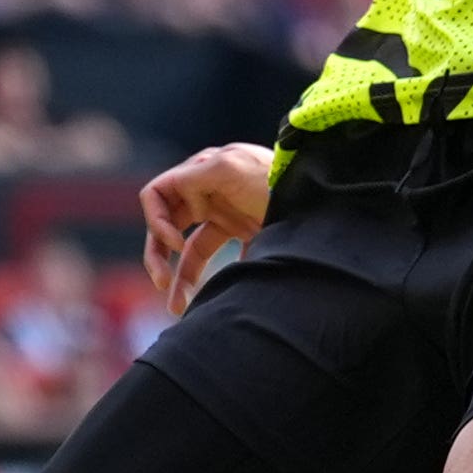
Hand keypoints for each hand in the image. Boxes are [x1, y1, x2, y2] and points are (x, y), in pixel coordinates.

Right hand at [140, 142, 273, 312]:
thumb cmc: (271, 178)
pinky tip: (200, 300)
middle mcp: (207, 191)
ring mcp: (223, 212)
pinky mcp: (240, 230)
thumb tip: (164, 195)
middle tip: (162, 283)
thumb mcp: (229, 167)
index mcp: (201, 171)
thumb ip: (193, 176)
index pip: (157, 195)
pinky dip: (202, 277)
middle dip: (157, 256)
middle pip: (165, 226)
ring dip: (177, 276)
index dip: (157, 220)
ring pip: (185, 249)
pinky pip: (211, 256)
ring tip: (175, 306)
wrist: (314, 195)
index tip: (175, 243)